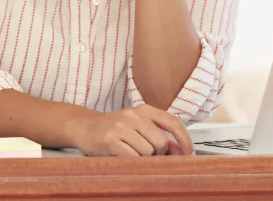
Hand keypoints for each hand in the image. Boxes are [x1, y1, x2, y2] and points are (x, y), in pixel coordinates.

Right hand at [71, 105, 193, 156]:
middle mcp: (133, 115)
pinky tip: (122, 156)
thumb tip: (180, 150)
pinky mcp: (110, 140)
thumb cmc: (114, 129)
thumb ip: (158, 135)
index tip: (188, 152)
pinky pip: (132, 157)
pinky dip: (131, 161)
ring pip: (147, 152)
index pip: (172, 122)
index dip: (184, 139)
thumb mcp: (138, 127)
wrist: (84, 127)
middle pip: (161, 142)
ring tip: (130, 153)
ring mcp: (121, 126)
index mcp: (144, 110)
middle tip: (147, 155)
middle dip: (158, 154)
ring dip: (143, 159)